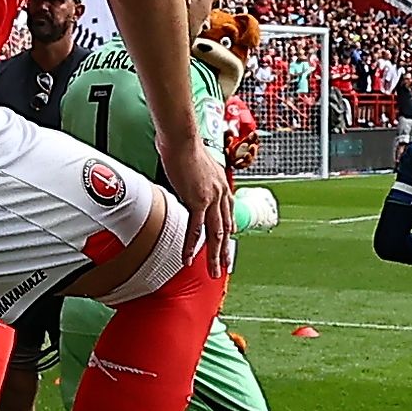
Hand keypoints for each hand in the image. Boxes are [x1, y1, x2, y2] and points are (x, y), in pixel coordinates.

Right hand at [159, 124, 232, 261]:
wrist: (182, 139)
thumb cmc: (185, 147)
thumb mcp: (199, 166)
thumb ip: (199, 179)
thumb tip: (191, 183)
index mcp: (223, 186)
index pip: (228, 215)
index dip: (229, 231)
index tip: (228, 243)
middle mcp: (221, 194)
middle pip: (226, 229)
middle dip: (225, 251)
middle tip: (225, 267)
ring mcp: (211, 198)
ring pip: (215, 234)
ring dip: (214, 255)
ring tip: (213, 271)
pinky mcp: (198, 200)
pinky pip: (196, 228)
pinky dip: (191, 245)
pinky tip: (188, 258)